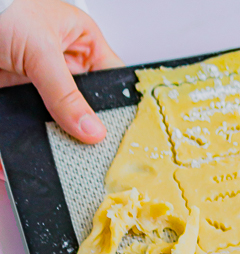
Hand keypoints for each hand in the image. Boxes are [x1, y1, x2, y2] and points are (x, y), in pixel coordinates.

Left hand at [0, 0, 122, 143]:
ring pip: (67, 119)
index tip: (120, 132)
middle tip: (94, 144)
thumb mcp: (41, 50)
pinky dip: (43, 134)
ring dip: (66, 132)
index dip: (119, 105)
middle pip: (91, 105)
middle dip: (91, 125)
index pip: (113, 79)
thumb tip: (92, 129)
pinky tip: (48, 141)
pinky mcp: (26, 99)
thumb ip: (66, 94)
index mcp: (82, 41)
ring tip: (71, 146)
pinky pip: (42, 124)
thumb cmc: (1, 9)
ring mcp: (46, 83)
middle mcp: (66, 63)